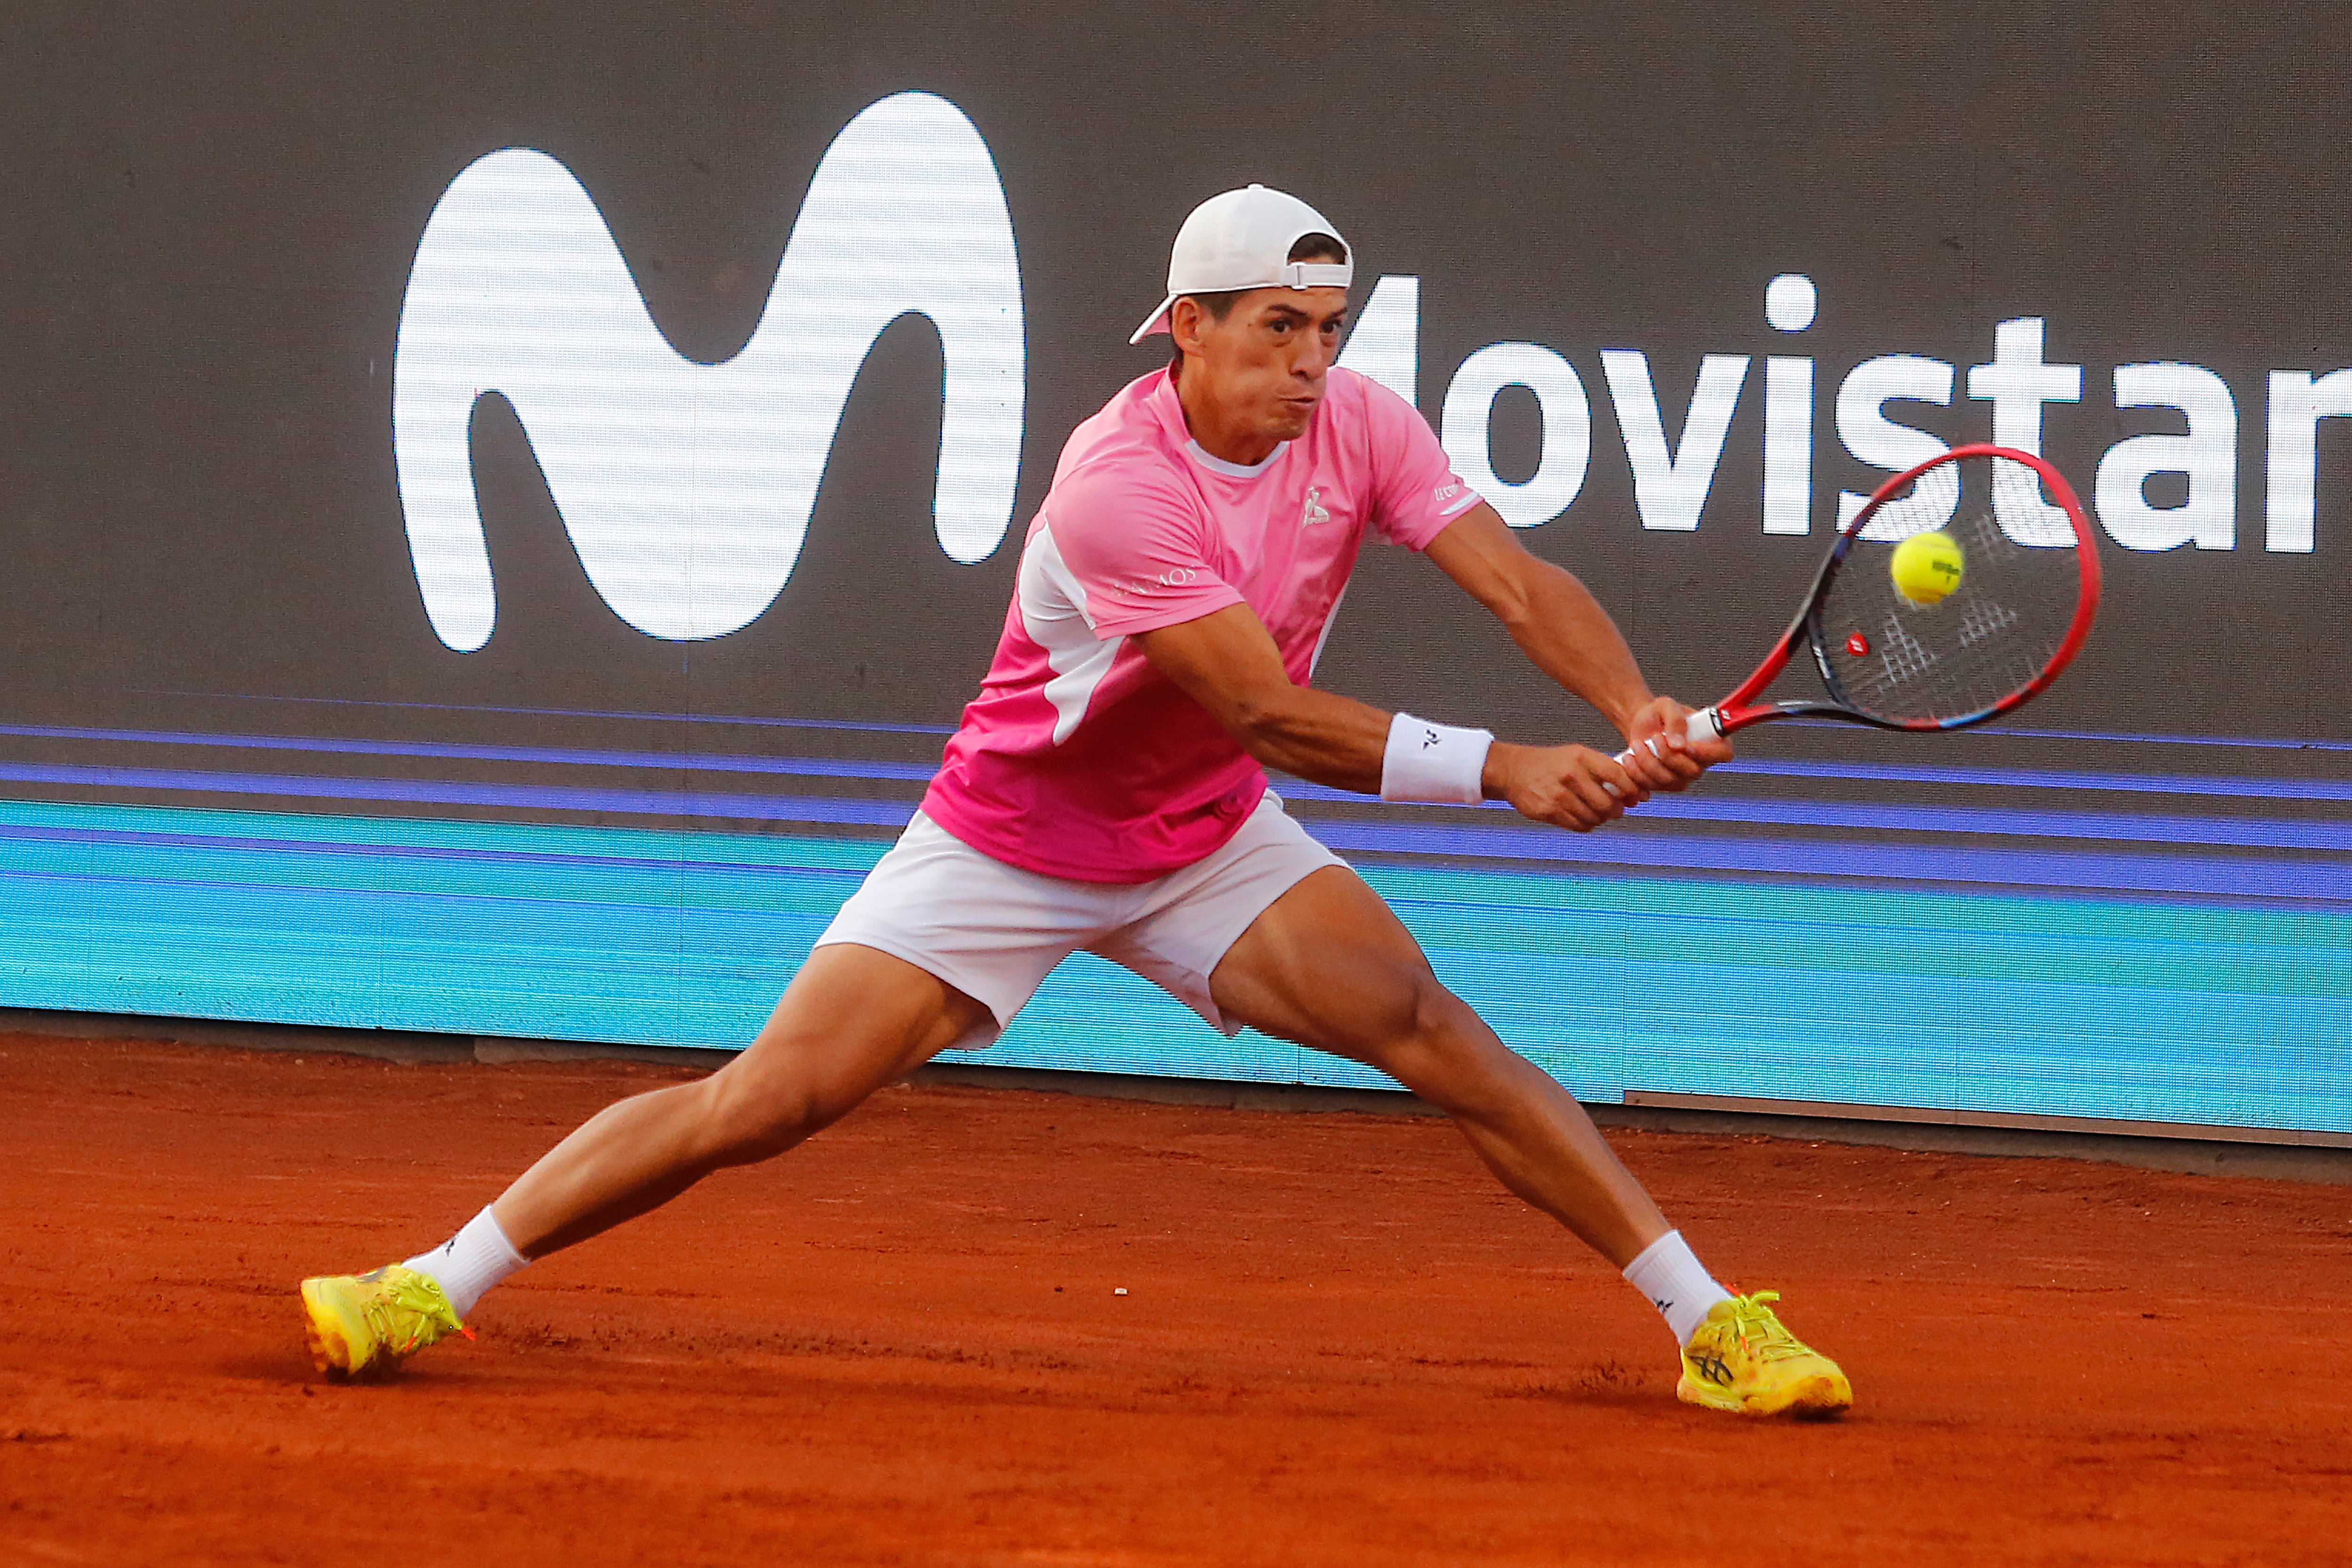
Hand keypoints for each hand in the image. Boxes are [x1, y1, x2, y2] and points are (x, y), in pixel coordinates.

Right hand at [1484, 742, 1644, 831]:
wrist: (1513, 770)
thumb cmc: (1551, 763)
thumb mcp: (1577, 755)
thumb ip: (1605, 770)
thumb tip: (1636, 793)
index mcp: (1581, 757)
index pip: (1617, 776)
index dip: (1630, 790)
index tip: (1633, 796)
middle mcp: (1571, 775)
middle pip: (1607, 804)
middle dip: (1615, 810)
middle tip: (1614, 809)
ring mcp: (1558, 795)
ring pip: (1594, 818)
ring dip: (1599, 819)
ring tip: (1595, 812)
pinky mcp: (1548, 811)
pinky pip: (1578, 826)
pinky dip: (1585, 825)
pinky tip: (1581, 816)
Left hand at [1615, 695, 1733, 792]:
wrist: (1640, 724)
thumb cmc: (1659, 714)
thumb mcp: (1666, 706)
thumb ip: (1675, 720)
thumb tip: (1678, 744)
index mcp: (1712, 740)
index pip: (1723, 754)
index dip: (1708, 753)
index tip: (1687, 745)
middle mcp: (1701, 762)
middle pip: (1692, 771)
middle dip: (1668, 756)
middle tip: (1654, 737)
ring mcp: (1683, 777)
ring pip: (1669, 780)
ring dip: (1648, 762)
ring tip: (1637, 744)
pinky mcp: (1664, 785)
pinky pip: (1651, 786)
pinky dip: (1636, 772)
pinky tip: (1630, 757)